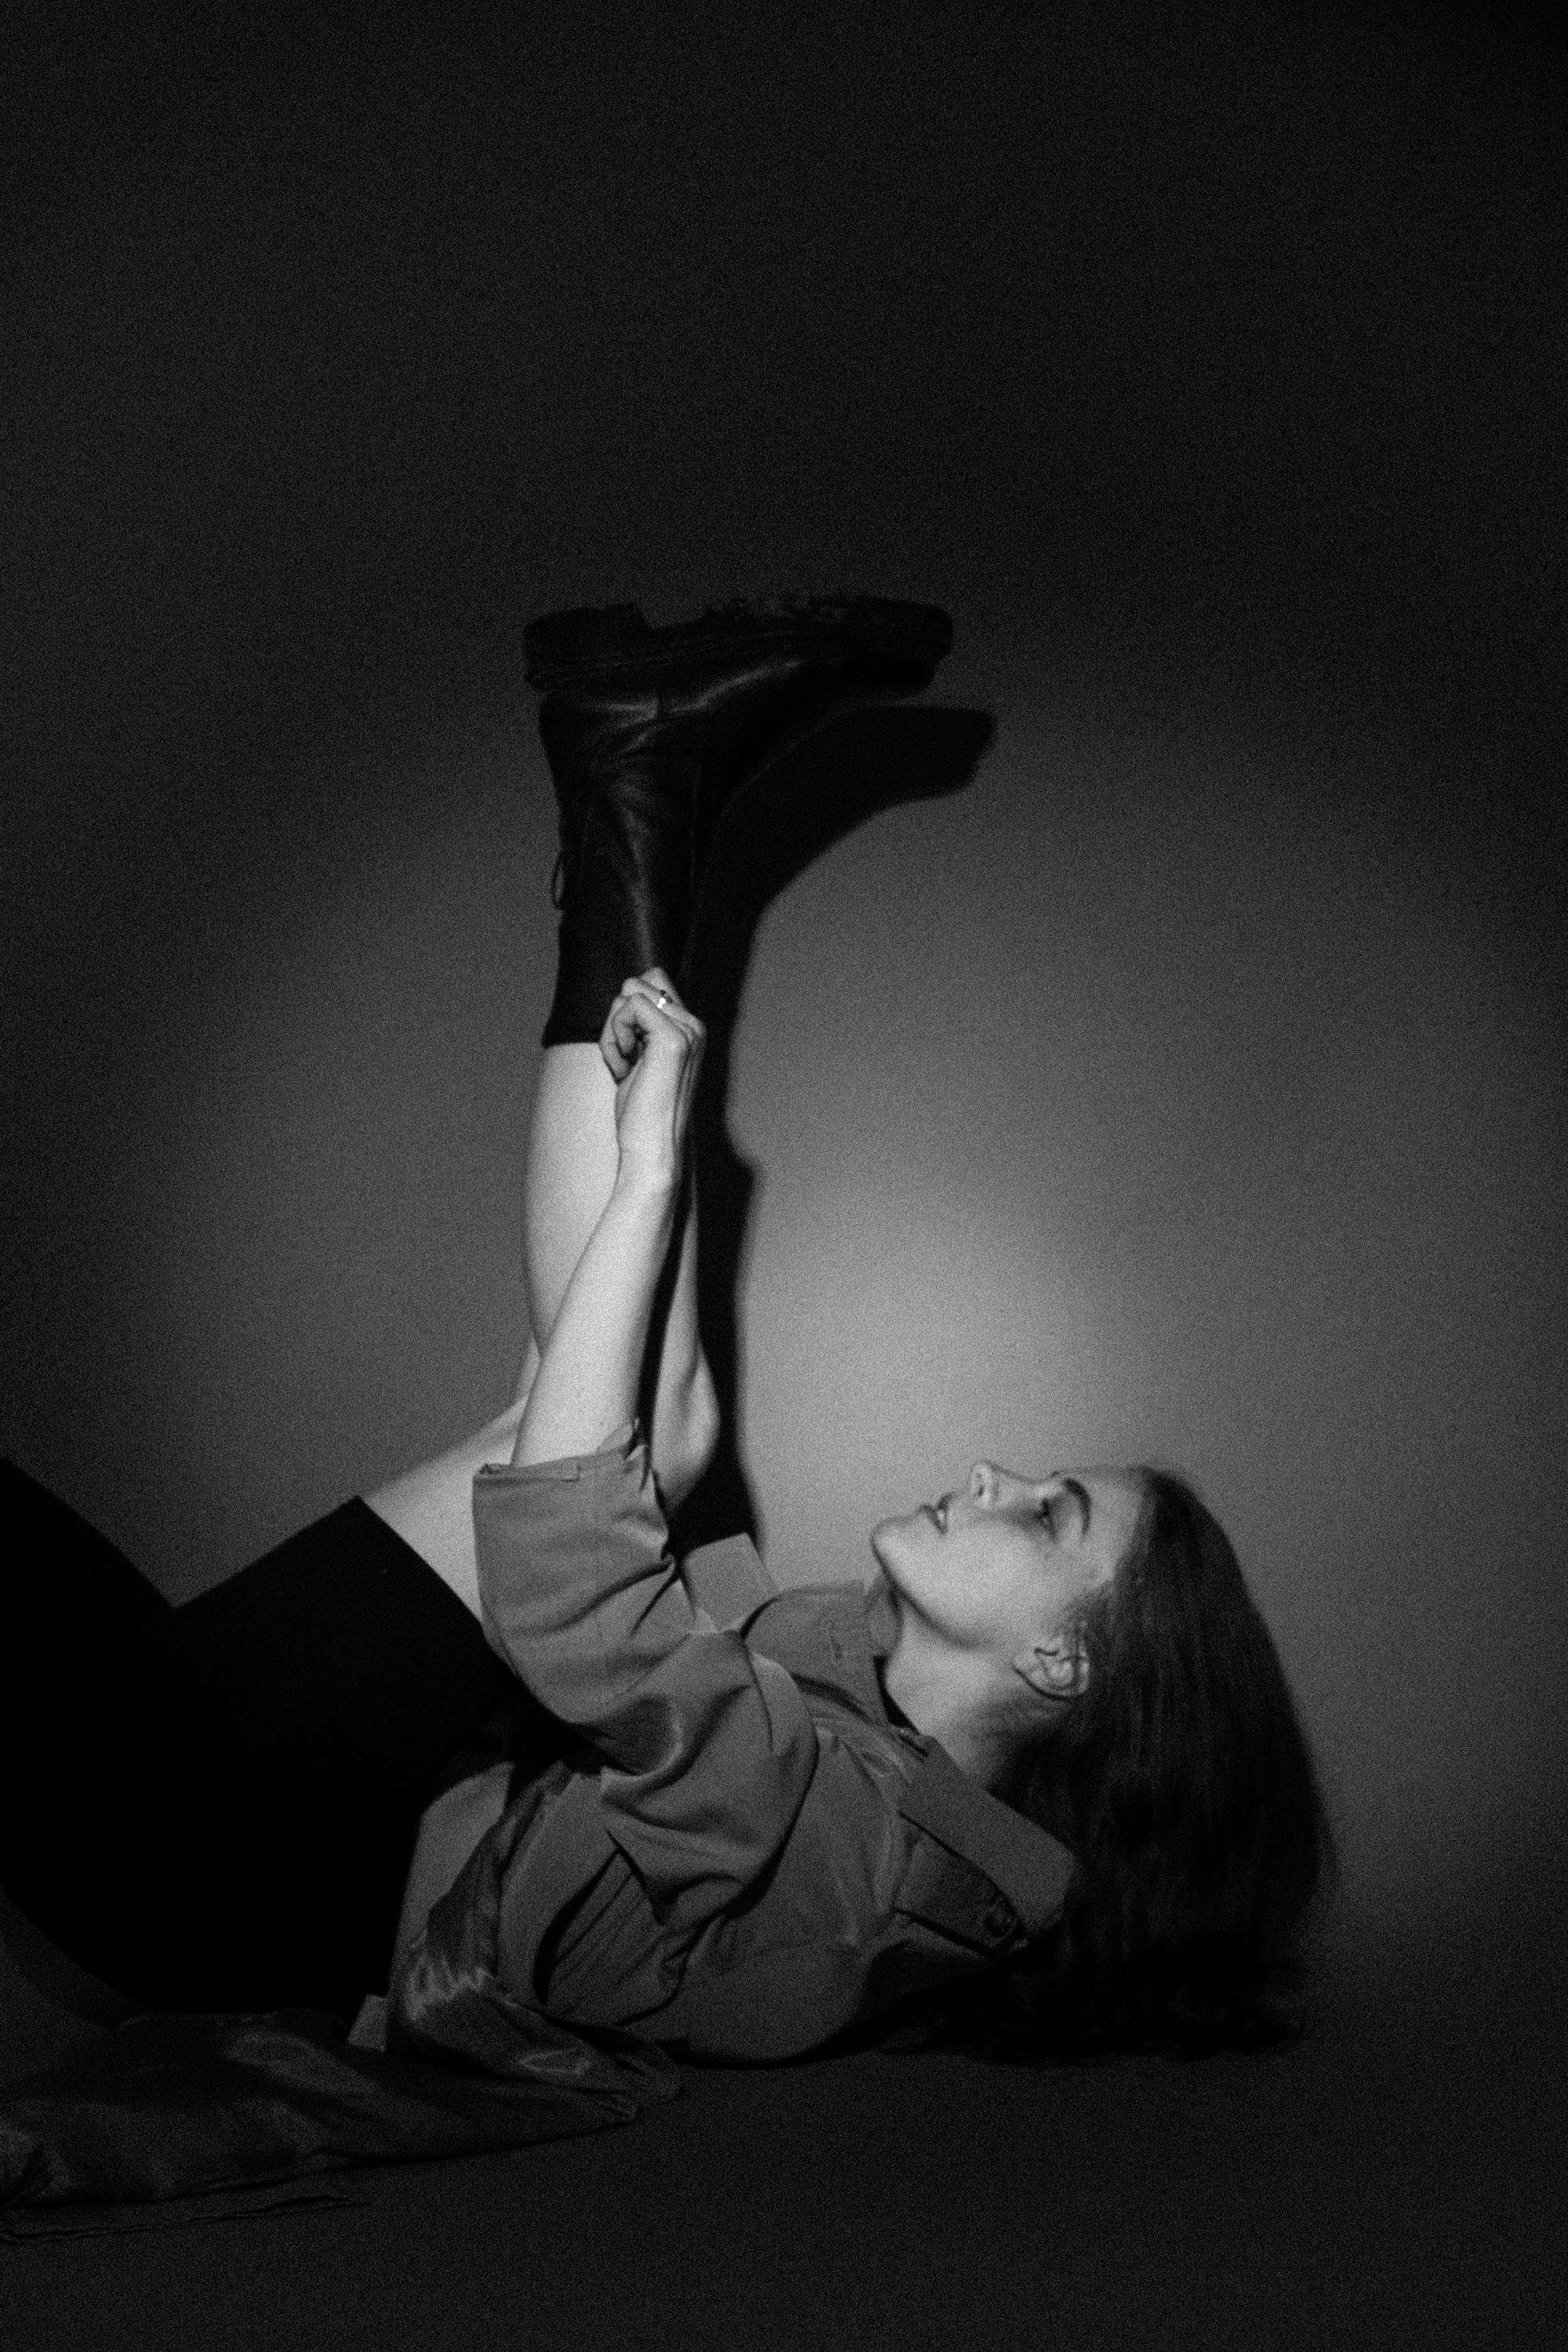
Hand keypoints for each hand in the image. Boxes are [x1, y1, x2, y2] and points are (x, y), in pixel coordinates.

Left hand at [599, 969, 705, 1189]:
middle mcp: (694, 1025)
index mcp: (689, 1028)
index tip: (631, 1053)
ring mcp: (686, 1030)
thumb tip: (630, 984)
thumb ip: (640, 1021)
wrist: (652, 1148)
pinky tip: (625, 1067)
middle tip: (627, 1061)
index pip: (652, 980)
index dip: (626, 1013)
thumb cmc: (641, 1111)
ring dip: (614, 1032)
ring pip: (628, 994)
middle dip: (617, 1021)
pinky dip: (614, 1038)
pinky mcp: (672, 1038)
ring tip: (627, 1068)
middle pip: (636, 984)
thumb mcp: (639, 1057)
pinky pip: (628, 1007)